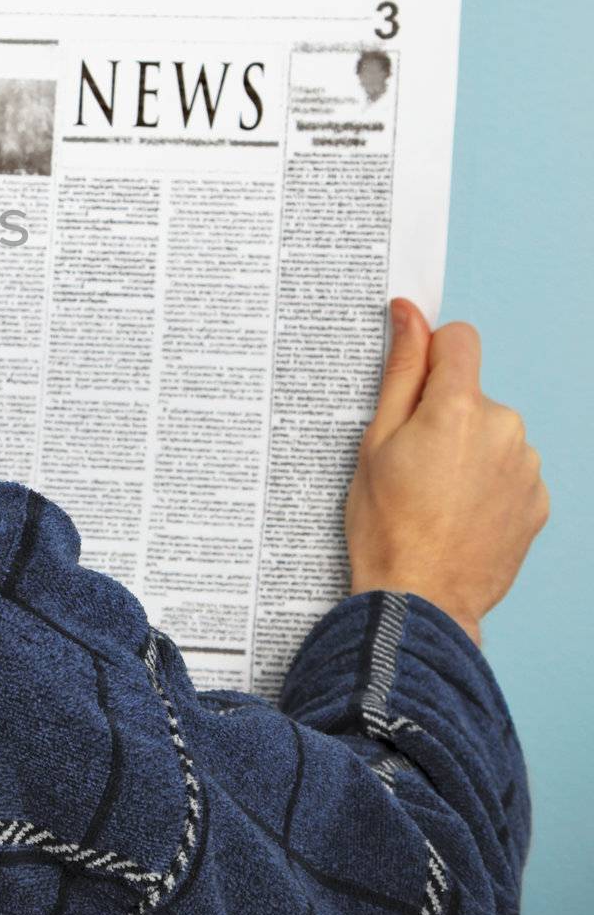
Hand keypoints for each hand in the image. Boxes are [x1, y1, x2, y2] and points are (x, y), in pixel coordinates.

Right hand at [345, 298, 548, 645]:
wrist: (421, 598)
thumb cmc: (387, 523)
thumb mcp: (376, 439)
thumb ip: (401, 371)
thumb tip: (409, 316)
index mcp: (460, 408)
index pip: (459, 340)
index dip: (430, 354)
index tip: (411, 382)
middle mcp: (506, 429)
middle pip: (472, 393)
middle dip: (443, 414)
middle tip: (408, 459)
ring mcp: (527, 468)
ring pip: (492, 433)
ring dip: (467, 449)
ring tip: (432, 493)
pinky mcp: (539, 501)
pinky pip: (509, 470)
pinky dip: (486, 482)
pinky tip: (457, 512)